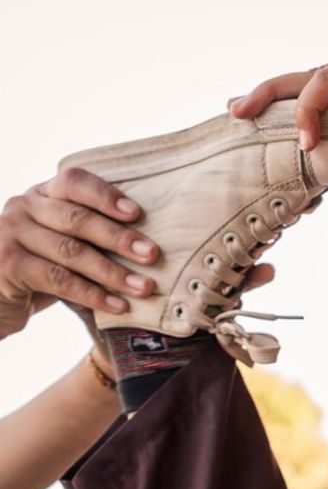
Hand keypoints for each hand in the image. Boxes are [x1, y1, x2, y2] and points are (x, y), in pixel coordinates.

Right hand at [0, 169, 160, 338]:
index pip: (73, 182)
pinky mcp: (8, 264)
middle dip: (119, 238)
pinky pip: (58, 280)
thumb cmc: (42, 269)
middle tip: (152, 255)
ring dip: (112, 272)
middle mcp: (23, 207)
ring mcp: (11, 234)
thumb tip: (150, 249)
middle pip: (77, 218)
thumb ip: (91, 237)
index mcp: (42, 194)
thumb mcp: (63, 244)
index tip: (137, 213)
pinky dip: (93, 294)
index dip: (105, 195)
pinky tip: (118, 306)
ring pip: (70, 251)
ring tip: (143, 287)